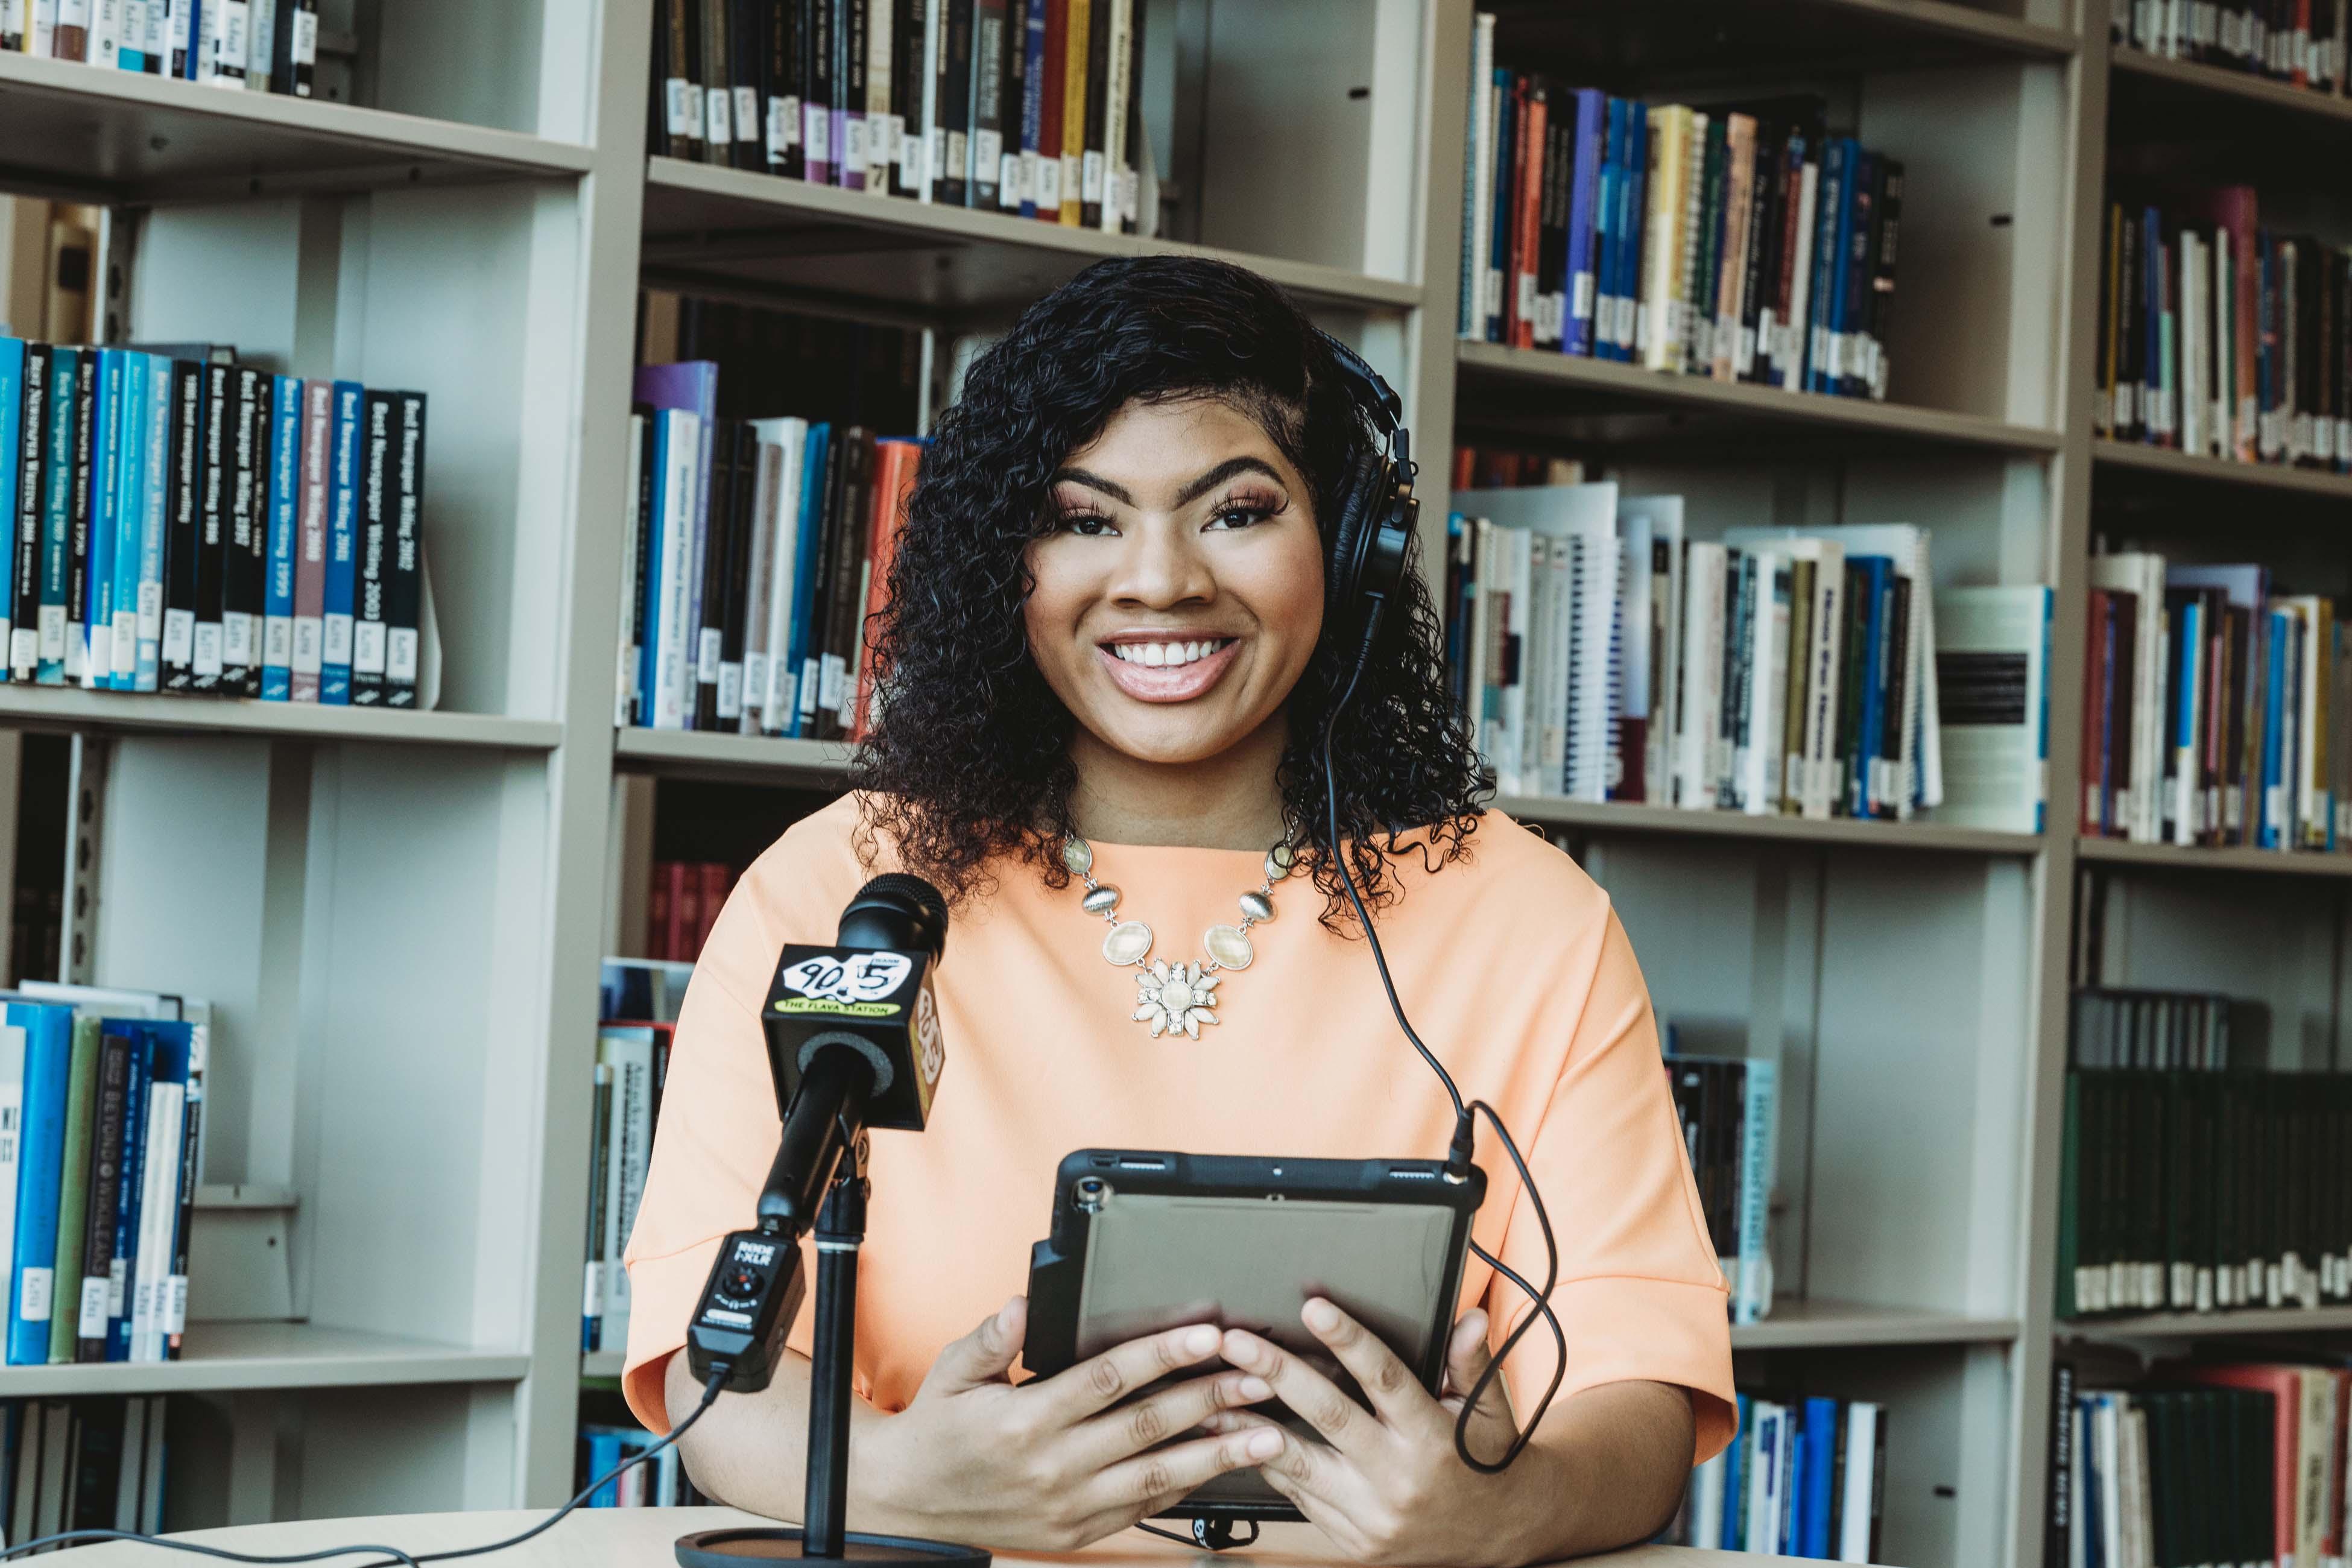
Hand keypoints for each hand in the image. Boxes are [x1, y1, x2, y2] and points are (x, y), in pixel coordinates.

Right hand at [852, 1295, 1282, 1550]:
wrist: (910, 1501)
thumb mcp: (952, 1371)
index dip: (1161, 1354)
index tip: (1206, 1334)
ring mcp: (1068, 1505)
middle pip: (1146, 1426)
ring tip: (1265, 1434)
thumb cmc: (937, 1427)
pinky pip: (1141, 1508)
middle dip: (1209, 1399)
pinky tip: (1219, 1467)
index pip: (1108, 1380)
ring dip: (1215, 1452)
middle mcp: (1052, 1466)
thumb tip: (1020, 1305)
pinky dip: (1184, 1488)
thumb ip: (993, 1338)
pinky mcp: (1076, 1531)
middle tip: (1259, 1377)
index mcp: (1025, 1419)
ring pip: (1156, 1475)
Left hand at [1205, 1299, 1565, 1567]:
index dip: (1350, 1341)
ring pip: (1299, 1464)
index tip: (1315, 1308)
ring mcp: (1372, 1515)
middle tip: (1236, 1341)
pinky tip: (1237, 1437)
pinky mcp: (1353, 1541)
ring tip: (1210, 1395)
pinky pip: (1300, 1497)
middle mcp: (1399, 1477)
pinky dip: (1267, 1465)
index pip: (1386, 1380)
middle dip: (1276, 1373)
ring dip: (1249, 1426)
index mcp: (1432, 1438)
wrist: (1493, 1539)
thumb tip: (1469, 1318)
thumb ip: (1472, 1364)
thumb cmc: (1484, 1462)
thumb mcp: (1491, 1413)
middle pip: (1329, 1416)